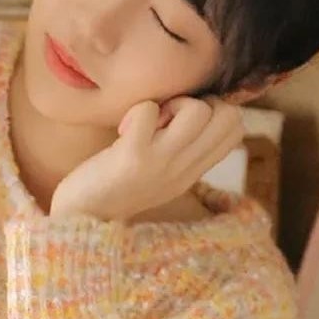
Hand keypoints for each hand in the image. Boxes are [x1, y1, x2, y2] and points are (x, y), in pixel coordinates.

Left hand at [48, 97, 245, 221]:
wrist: (82, 217)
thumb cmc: (117, 185)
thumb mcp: (162, 173)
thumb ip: (183, 148)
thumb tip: (198, 108)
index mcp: (194, 170)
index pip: (236, 129)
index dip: (215, 110)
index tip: (181, 119)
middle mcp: (185, 168)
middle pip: (227, 115)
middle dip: (198, 101)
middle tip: (166, 118)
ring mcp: (161, 162)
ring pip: (197, 110)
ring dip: (170, 103)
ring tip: (147, 123)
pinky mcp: (132, 156)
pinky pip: (147, 111)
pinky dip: (136, 111)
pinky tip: (123, 131)